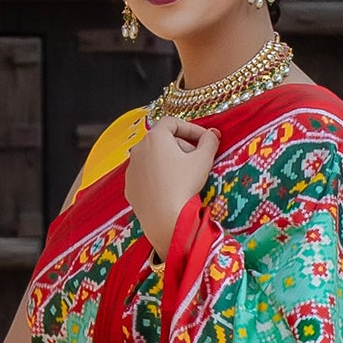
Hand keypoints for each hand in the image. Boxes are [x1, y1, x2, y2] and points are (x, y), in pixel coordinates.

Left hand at [124, 114, 218, 242]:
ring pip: (153, 158)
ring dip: (170, 162)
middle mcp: (138, 150)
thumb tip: (212, 134)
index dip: (191, 128)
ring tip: (185, 175)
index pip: (172, 122)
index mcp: (154, 138)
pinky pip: (147, 176)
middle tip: (198, 159)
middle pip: (162, 140)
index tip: (204, 139)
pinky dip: (159, 177)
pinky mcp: (130, 188)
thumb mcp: (203, 160)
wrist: (165, 219)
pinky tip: (172, 188)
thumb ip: (209, 142)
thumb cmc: (184, 185)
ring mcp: (131, 170)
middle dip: (182, 146)